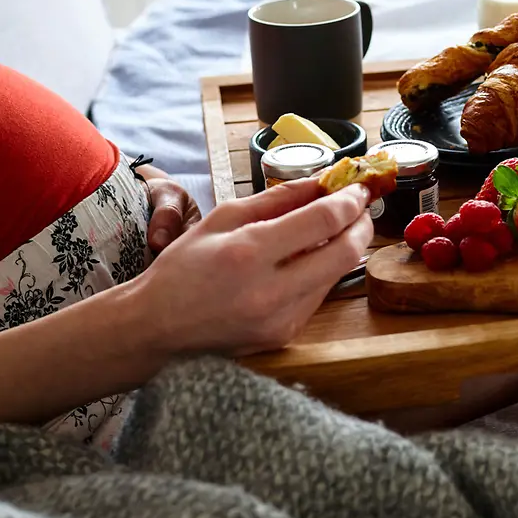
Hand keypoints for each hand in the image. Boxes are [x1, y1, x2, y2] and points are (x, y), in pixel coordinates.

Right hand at [132, 178, 372, 355]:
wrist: (156, 328)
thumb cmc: (183, 268)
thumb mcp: (222, 218)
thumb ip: (276, 198)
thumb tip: (320, 181)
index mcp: (249, 253)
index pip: (322, 222)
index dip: (349, 200)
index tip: (358, 186)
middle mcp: (270, 291)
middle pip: (346, 253)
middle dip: (361, 225)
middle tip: (360, 207)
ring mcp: (280, 320)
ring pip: (336, 276)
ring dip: (345, 247)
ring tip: (335, 227)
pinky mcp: (284, 337)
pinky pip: (318, 296)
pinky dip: (322, 272)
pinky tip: (309, 259)